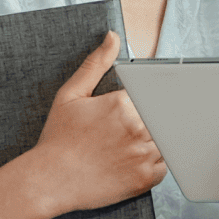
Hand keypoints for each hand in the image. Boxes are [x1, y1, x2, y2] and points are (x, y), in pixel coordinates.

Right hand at [29, 31, 166, 214]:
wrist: (50, 180)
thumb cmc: (59, 139)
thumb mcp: (71, 94)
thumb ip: (95, 64)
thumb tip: (112, 38)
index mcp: (123, 104)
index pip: (153, 92)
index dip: (150, 98)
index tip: (145, 103)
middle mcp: (138, 128)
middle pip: (164, 115)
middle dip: (155, 117)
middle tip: (135, 127)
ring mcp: (144, 154)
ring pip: (168, 139)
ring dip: (159, 138)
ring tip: (133, 142)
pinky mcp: (146, 178)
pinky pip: (166, 165)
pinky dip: (156, 162)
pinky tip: (136, 159)